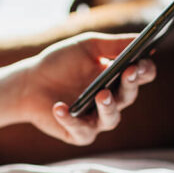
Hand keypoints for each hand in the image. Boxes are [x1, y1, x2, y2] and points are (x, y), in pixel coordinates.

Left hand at [19, 33, 155, 145]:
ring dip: (108, 107)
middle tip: (128, 72)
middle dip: (130, 84)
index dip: (144, 69)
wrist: (29, 83)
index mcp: (117, 78)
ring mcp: (96, 119)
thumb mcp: (87, 47)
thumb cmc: (59, 63)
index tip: (140, 62)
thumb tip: (142, 38)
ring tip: (101, 94)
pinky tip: (60, 107)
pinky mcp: (78, 133)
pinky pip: (80, 130)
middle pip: (129, 96)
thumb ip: (113, 44)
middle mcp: (111, 101)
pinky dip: (69, 119)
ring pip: (111, 118)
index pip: (142, 75)